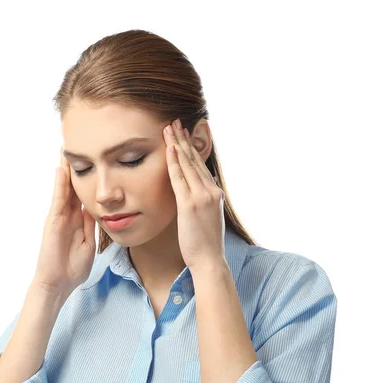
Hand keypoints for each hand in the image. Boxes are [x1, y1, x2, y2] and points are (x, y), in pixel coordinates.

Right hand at [33, 147, 95, 296]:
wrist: (58, 283)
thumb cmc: (72, 268)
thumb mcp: (89, 243)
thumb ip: (91, 226)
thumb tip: (97, 210)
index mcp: (78, 220)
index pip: (83, 194)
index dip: (88, 179)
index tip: (94, 163)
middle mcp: (68, 215)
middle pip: (72, 186)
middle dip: (75, 168)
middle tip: (79, 147)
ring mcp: (59, 217)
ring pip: (64, 188)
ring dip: (66, 170)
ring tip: (67, 150)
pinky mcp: (53, 221)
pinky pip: (58, 199)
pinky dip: (59, 184)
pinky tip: (61, 170)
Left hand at [163, 119, 225, 272]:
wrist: (210, 259)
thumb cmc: (205, 243)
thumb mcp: (207, 217)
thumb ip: (203, 201)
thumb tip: (198, 188)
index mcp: (215, 193)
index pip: (200, 165)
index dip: (191, 149)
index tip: (184, 134)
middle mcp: (210, 191)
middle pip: (194, 160)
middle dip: (183, 139)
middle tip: (175, 122)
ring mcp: (201, 196)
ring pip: (187, 164)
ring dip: (177, 144)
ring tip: (169, 128)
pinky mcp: (190, 204)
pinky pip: (179, 178)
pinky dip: (174, 161)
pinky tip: (169, 148)